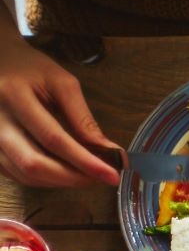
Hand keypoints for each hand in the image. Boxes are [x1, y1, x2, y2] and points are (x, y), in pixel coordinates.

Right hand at [0, 33, 119, 187]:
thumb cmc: (29, 68)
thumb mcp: (61, 83)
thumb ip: (83, 118)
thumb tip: (108, 151)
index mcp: (13, 95)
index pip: (52, 138)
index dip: (84, 161)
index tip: (112, 174)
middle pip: (33, 163)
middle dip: (73, 178)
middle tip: (101, 179)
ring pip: (24, 174)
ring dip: (60, 182)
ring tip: (86, 175)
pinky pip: (15, 174)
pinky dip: (43, 179)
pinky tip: (63, 172)